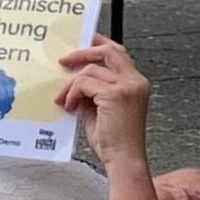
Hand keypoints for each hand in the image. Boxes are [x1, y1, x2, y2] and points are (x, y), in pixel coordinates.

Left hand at [57, 39, 153, 158]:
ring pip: (90, 70)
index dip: (99, 44)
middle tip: (63, 61)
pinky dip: (72, 93)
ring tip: (64, 100)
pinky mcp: (115, 94)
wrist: (124, 159)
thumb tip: (72, 79)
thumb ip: (92, 91)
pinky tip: (69, 106)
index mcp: (136, 83)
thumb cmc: (114, 140)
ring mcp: (127, 86)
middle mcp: (135, 81)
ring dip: (70, 84)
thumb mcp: (100, 109)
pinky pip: (84, 83)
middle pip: (108, 51)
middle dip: (83, 52)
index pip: (118, 53)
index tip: (82, 41)